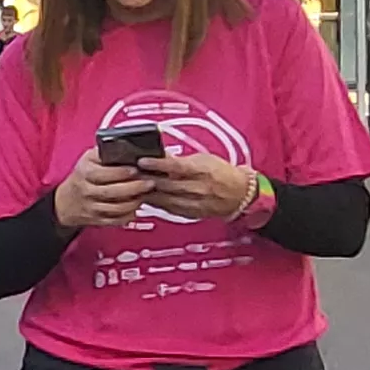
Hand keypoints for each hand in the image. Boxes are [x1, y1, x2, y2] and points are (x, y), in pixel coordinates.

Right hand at [52, 145, 155, 229]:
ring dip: (133, 203)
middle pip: (112, 192)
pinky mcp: (96, 219)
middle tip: (149, 183)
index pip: (105, 173)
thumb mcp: (89, 158)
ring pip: (115, 208)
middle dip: (134, 188)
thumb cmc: (83, 175)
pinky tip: (135, 209)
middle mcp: (86, 190)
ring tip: (144, 195)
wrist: (66, 201)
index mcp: (85, 172)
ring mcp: (90, 206)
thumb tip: (128, 146)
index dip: (122, 172)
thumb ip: (105, 152)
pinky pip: (114, 221)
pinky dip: (127, 216)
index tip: (137, 169)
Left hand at [133, 153, 254, 223]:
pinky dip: (155, 202)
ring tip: (133, 185)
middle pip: (166, 184)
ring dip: (147, 192)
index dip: (157, 165)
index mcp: (202, 170)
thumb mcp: (204, 159)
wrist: (239, 194)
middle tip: (130, 172)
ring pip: (164, 198)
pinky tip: (146, 197)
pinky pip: (168, 208)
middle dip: (146, 179)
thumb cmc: (221, 173)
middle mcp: (198, 188)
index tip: (142, 161)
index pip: (176, 167)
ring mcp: (194, 203)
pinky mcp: (190, 213)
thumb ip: (181, 160)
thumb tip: (159, 156)